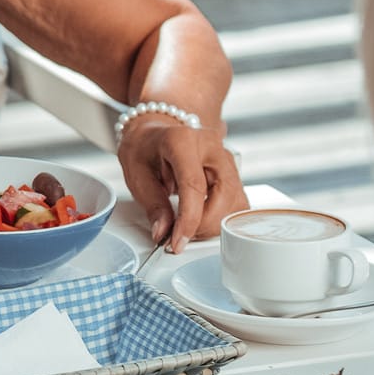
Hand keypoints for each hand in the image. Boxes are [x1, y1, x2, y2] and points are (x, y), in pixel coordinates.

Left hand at [117, 113, 243, 252]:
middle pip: (223, 194)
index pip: (194, 185)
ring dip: (215, 223)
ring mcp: (225, 158)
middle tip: (181, 237)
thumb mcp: (136, 173)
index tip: (177, 241)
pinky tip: (201, 219)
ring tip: (189, 227)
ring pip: (235, 201)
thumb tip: (163, 232)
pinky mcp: (232, 171)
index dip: (189, 219)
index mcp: (183, 140)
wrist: (156, 133)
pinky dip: (222, 217)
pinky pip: (237, 202)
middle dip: (205, 224)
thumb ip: (153, 204)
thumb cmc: (145, 148)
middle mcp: (211, 146)